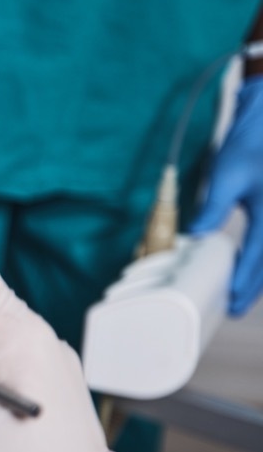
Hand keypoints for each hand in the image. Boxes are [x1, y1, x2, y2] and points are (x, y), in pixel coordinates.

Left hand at [190, 75, 262, 315]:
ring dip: (260, 274)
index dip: (244, 282)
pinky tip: (253, 267)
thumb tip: (195, 236)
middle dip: (253, 285)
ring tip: (243, 293)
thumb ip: (213, 209)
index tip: (232, 302)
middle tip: (235, 307)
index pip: (258, 257)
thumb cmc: (250, 144)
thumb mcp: (226, 176)